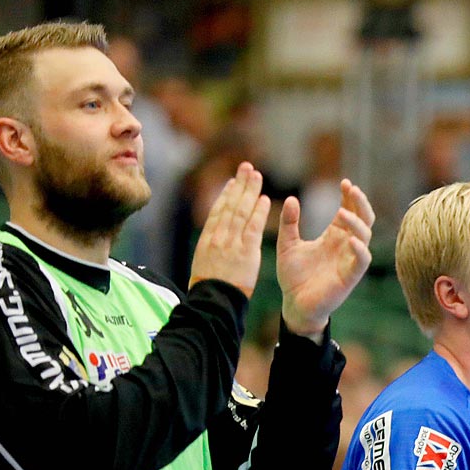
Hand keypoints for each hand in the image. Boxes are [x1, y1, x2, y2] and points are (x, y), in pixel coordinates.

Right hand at [190, 162, 270, 300]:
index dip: (225, 194)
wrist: (212, 301)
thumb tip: (215, 243)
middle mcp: (218, 237)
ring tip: (256, 176)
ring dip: (249, 191)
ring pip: (241, 211)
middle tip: (247, 168)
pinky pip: (253, 227)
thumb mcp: (204, 266)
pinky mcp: (245, 251)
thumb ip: (212, 250)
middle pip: (229, 205)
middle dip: (239, 185)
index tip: (232, 182)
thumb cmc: (209, 291)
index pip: (217, 211)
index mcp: (207, 240)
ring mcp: (231, 242)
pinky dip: (259, 212)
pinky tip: (265, 199)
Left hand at [276, 179, 375, 339]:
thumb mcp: (287, 245)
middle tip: (352, 189)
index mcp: (333, 236)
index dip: (349, 197)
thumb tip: (293, 199)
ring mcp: (349, 260)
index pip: (348, 211)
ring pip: (365, 236)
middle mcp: (345, 246)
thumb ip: (289, 223)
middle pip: (363, 219)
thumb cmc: (293, 277)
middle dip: (360, 203)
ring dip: (357, 222)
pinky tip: (352, 240)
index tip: (345, 183)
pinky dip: (361, 249)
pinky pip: (362, 260)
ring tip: (343, 213)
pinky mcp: (350, 276)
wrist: (294, 305)